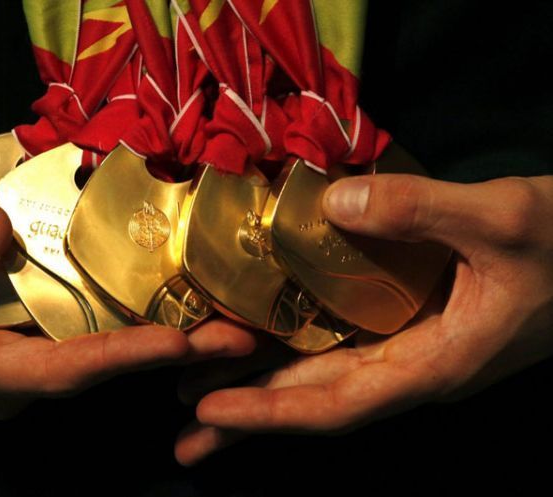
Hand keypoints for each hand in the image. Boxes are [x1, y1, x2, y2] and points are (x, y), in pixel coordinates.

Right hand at [0, 203, 241, 418]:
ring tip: (228, 325)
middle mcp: (6, 382)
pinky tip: (176, 306)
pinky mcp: (29, 347)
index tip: (177, 342)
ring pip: (99, 358)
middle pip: (96, 371)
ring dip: (164, 344)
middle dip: (168, 356)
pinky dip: (133, 327)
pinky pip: (87, 339)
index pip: (56, 372)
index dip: (117, 359)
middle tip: (239, 338)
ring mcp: (22, 367)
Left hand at [175, 174, 552, 464]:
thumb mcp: (501, 219)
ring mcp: (411, 348)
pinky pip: (341, 344)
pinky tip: (261, 341)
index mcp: (434, 365)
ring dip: (264, 386)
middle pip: (318, 401)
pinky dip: (295, 349)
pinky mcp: (410, 324)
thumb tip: (334, 203)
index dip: (271, 412)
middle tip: (184, 423)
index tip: (210, 412)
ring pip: (324, 376)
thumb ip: (422, 211)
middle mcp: (413, 368)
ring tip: (200, 395)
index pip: (338, 404)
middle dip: (251, 416)